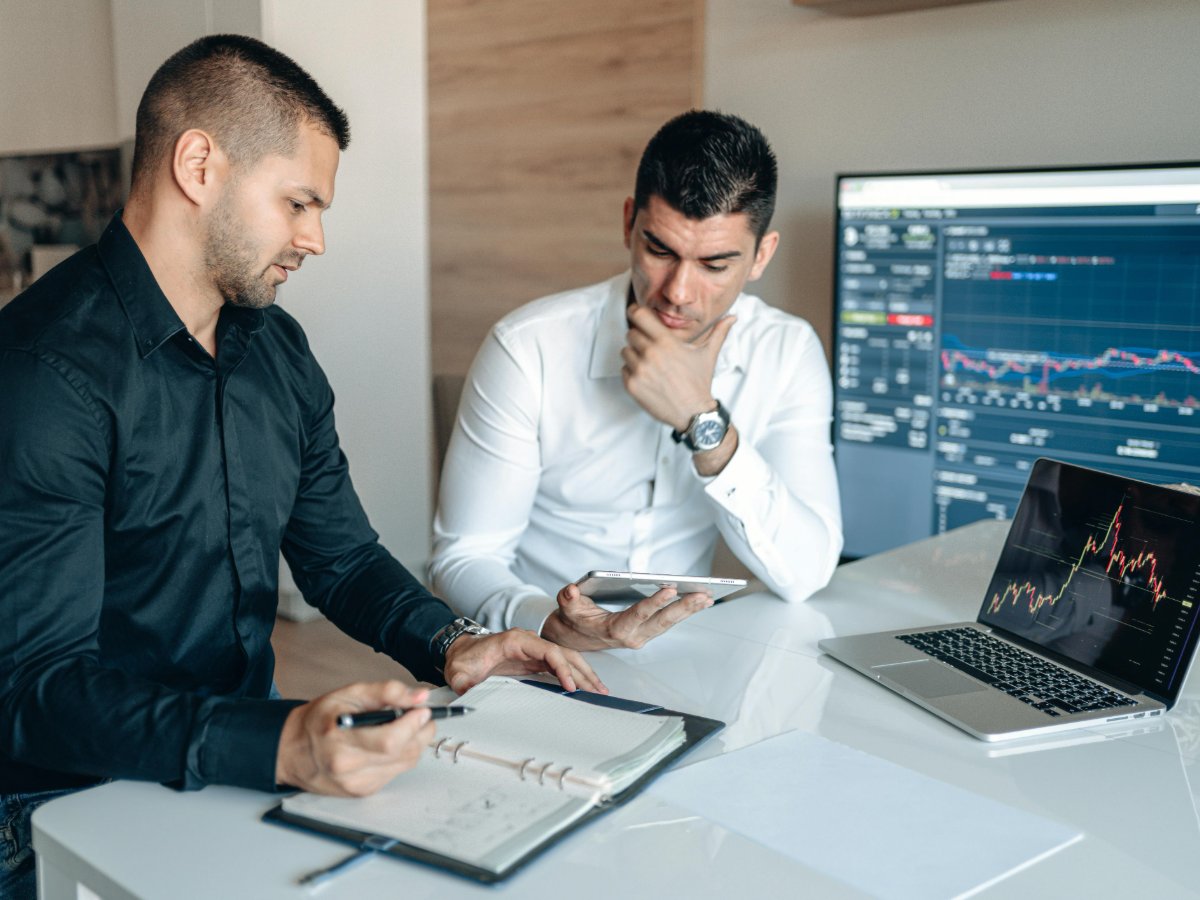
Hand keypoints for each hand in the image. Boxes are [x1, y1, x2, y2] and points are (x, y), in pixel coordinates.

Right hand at [275, 680, 433, 796]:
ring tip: (407, 726)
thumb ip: (387, 692)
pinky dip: (401, 756)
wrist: (292, 750)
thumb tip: (421, 696)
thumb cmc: (320, 719)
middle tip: (421, 715)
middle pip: (403, 754)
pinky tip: (390, 744)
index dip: (413, 724)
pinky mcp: (363, 792)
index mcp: (340, 741)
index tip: (423, 709)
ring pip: (405, 764)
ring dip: (415, 743)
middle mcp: (348, 768)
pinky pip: (396, 772)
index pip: (389, 741)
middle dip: (421, 731)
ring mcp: (356, 784)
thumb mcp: (350, 693)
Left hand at [442, 629, 607, 694]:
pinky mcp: (533, 660)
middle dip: (582, 671)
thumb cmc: (462, 659)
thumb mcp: (459, 673)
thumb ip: (464, 684)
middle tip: (598, 690)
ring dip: (583, 673)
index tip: (570, 686)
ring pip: (565, 658)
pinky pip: (558, 665)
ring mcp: (533, 651)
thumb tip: (470, 695)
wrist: (459, 651)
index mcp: (515, 640)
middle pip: (563, 653)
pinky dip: (573, 675)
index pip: (547, 651)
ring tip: (599, 689)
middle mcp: (529, 642)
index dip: (561, 667)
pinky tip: (583, 686)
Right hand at [540, 583, 713, 650]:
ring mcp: (643, 636)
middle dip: (684, 608)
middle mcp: (633, 636)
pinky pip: (669, 623)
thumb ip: (568, 599)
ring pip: (670, 623)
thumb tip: (571, 590)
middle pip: (662, 621)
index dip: (655, 602)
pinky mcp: (648, 632)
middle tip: (702, 595)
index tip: (671, 590)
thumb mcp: (567, 609)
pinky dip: (685, 612)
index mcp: (615, 629)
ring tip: (707, 597)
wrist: (577, 638)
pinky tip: (698, 602)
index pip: (639, 614)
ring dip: (689, 610)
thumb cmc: (575, 621)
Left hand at [621, 305, 735, 429]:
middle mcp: (651, 354)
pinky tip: (648, 377)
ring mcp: (640, 370)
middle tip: (651, 347)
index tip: (637, 315)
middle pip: (631, 333)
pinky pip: (624, 369)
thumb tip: (733, 317)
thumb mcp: (708, 354)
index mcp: (667, 342)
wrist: (693, 413)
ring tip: (651, 364)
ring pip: (626, 351)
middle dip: (639, 338)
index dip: (636, 312)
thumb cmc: (699, 382)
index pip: (639, 315)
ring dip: (635, 355)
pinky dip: (632, 371)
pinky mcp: (632, 385)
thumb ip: (719, 332)